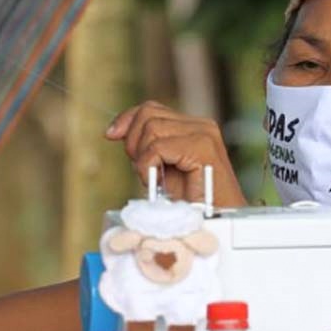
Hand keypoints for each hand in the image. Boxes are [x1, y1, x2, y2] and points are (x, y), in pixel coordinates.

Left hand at [105, 101, 246, 207]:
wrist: (219, 222)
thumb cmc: (193, 202)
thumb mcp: (164, 168)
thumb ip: (147, 147)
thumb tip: (115, 131)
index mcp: (194, 126)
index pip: (151, 108)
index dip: (127, 120)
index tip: (110, 135)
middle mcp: (202, 125)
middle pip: (147, 114)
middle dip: (134, 142)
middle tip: (144, 170)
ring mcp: (204, 134)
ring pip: (151, 128)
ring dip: (142, 157)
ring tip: (154, 178)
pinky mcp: (202, 149)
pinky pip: (157, 147)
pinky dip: (148, 166)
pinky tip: (156, 182)